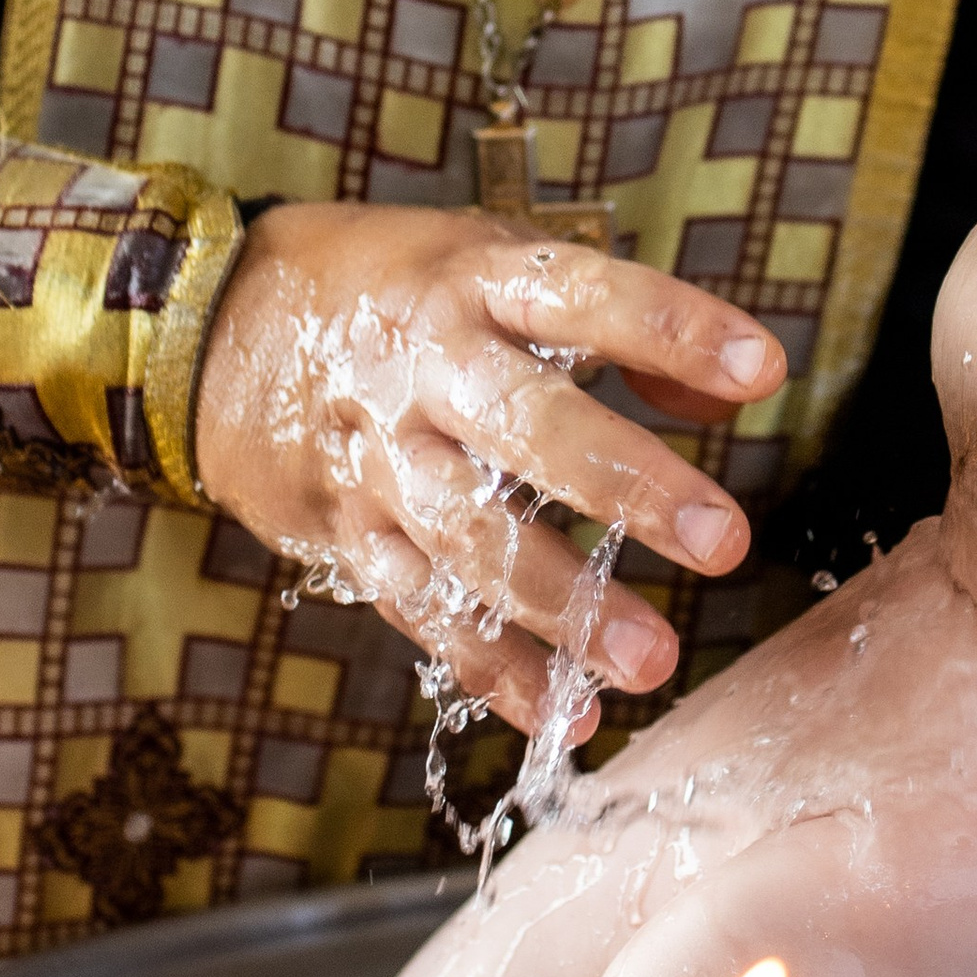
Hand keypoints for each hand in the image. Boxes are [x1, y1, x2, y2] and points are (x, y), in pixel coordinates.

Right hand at [194, 203, 785, 735]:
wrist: (213, 329)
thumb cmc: (396, 292)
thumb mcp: (492, 261)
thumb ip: (615, 323)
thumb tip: (728, 393)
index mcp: (471, 281)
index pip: (583, 295)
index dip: (672, 329)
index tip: (763, 369)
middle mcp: (422, 369)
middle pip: (528, 428)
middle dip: (629, 487)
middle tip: (725, 540)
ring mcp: (378, 457)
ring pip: (471, 539)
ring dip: (565, 608)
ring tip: (653, 661)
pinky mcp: (347, 534)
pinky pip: (423, 612)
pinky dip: (495, 672)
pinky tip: (568, 715)